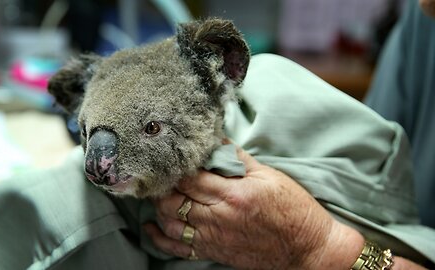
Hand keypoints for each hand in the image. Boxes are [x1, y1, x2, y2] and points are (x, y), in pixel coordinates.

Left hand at [145, 147, 364, 268]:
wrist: (306, 248)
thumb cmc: (292, 210)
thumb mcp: (269, 176)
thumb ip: (238, 159)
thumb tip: (217, 141)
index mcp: (232, 194)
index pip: (189, 178)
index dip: (174, 167)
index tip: (168, 158)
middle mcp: (218, 218)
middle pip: (173, 200)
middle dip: (161, 186)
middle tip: (159, 174)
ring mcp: (213, 238)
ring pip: (170, 223)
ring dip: (158, 207)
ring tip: (157, 194)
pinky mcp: (213, 252)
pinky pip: (178, 249)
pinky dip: (160, 239)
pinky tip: (151, 227)